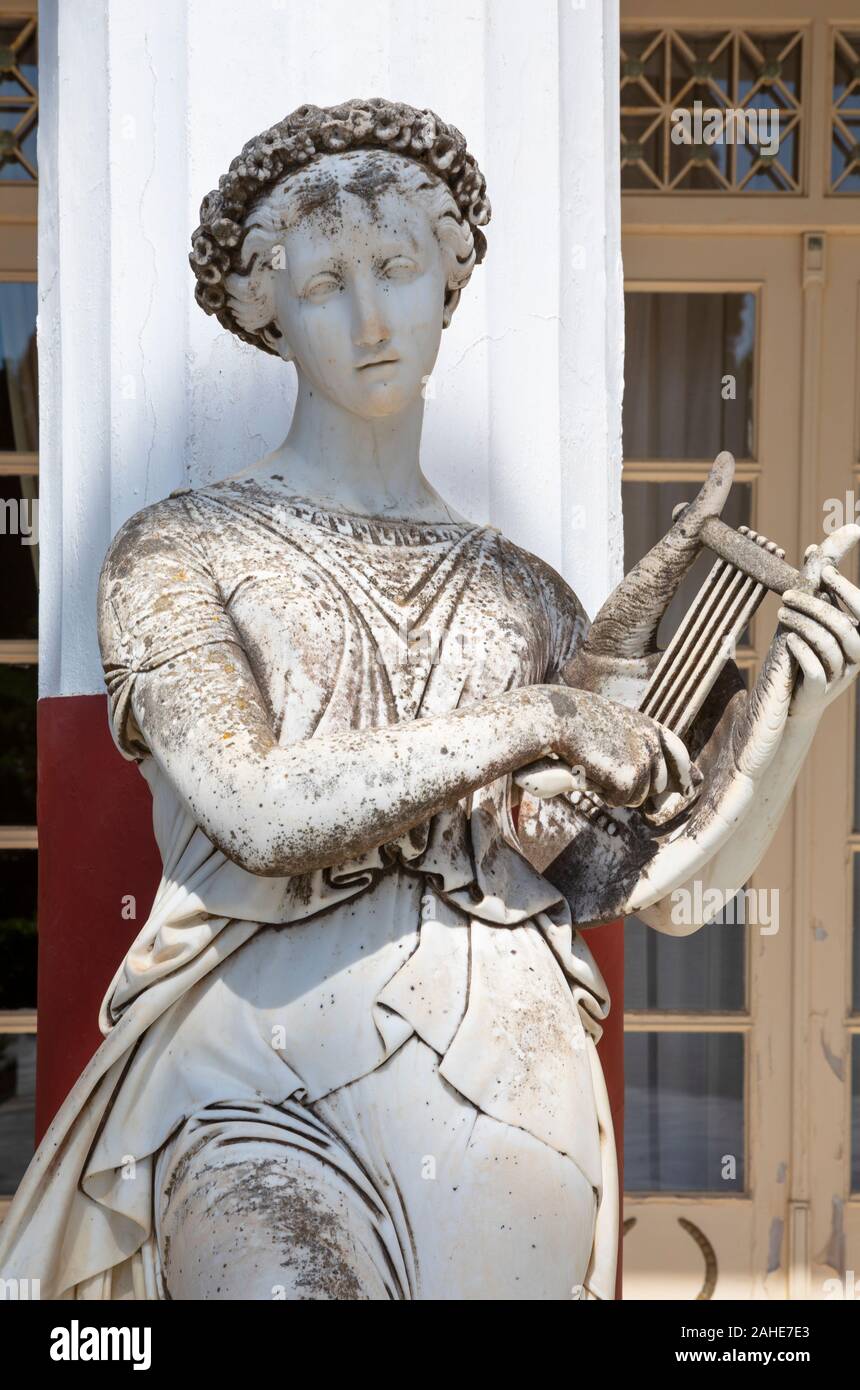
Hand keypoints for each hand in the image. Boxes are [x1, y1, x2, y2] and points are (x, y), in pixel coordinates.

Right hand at [533, 687, 692, 808]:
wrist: (557, 718)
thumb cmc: (575, 722)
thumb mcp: (613, 726)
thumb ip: (634, 743)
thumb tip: (649, 771)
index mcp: (650, 728)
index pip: (678, 754)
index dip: (684, 774)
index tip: (689, 789)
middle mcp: (653, 744)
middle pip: (658, 785)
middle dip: (636, 787)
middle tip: (609, 772)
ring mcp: (643, 761)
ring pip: (638, 797)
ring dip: (616, 790)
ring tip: (596, 766)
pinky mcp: (628, 779)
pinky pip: (619, 801)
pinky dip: (602, 793)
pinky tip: (590, 771)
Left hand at [778, 526, 859, 719]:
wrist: (797, 701)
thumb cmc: (807, 652)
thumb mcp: (814, 620)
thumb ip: (817, 589)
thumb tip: (813, 547)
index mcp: (859, 637)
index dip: (846, 590)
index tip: (824, 571)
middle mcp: (855, 658)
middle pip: (842, 627)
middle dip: (814, 606)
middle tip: (787, 595)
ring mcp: (838, 677)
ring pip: (827, 645)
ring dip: (801, 625)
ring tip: (781, 613)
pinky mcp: (819, 693)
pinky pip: (816, 671)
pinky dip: (801, 651)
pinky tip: (787, 640)